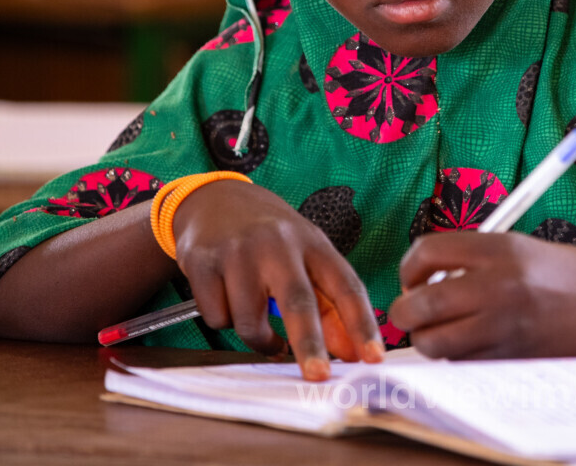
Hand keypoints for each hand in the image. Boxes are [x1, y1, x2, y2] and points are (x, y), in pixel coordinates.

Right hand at [171, 180, 382, 377]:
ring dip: (258, 338)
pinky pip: (216, 317)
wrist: (215, 199)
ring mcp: (238, 252)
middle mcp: (277, 245)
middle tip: (319, 376)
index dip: (361, 323)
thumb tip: (349, 353)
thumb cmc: (271, 237)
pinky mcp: (203, 262)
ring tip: (259, 324)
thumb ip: (330, 304)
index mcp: (312, 243)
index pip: (345, 285)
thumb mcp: (307, 257)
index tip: (373, 356)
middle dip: (310, 345)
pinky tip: (226, 296)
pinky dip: (224, 319)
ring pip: (250, 322)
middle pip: (298, 302)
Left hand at [390, 233, 575, 359]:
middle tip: (412, 311)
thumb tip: (425, 277)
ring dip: (428, 340)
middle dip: (406, 312)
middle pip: (420, 304)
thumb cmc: (573, 276)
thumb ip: (476, 259)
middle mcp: (498, 285)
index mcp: (500, 248)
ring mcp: (504, 325)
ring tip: (443, 331)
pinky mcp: (512, 358)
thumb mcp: (524, 249)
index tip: (414, 277)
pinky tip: (475, 344)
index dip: (410, 267)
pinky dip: (457, 357)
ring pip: (435, 343)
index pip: (427, 250)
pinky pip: (462, 363)